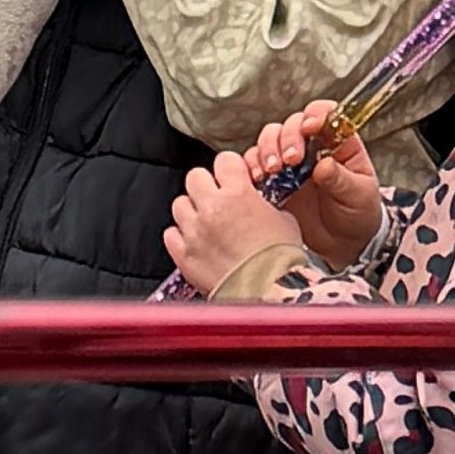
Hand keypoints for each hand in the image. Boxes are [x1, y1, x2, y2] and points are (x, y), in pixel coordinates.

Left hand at [164, 148, 305, 297]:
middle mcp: (212, 208)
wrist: (271, 292)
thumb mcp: (283, 220)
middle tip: (217, 198)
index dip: (231, 169)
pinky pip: (171, 234)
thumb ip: (264, 205)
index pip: (224, 161)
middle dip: (206, 185)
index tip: (234, 177)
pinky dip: (181, 236)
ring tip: (206, 222)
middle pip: (195, 177)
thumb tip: (257, 203)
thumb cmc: (281, 261)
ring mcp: (195, 231)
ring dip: (192, 210)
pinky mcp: (184, 255)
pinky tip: (195, 242)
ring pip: (180, 204)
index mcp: (238, 193)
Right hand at [244, 103, 382, 271]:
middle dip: (287, 137)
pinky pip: (254, 165)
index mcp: (337, 143)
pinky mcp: (273, 181)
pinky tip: (257, 180)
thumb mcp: (358, 195)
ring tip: (272, 171)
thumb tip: (324, 165)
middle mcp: (311, 147)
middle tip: (291, 159)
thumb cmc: (358, 214)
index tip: (309, 127)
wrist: (344, 245)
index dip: (315, 115)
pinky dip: (251, 167)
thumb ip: (341, 179)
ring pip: (270, 139)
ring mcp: (290, 163)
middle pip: (291, 124)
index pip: (324, 114)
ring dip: (267, 150)